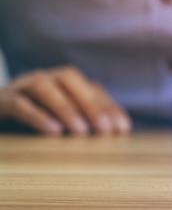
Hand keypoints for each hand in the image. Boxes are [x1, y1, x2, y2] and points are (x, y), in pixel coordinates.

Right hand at [0, 65, 130, 134]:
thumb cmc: (35, 118)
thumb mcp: (64, 120)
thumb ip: (88, 119)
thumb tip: (121, 129)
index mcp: (62, 82)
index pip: (91, 87)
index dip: (109, 106)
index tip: (122, 129)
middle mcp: (44, 77)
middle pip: (70, 78)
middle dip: (90, 103)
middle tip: (104, 130)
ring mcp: (20, 86)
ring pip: (43, 86)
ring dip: (65, 108)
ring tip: (80, 132)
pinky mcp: (2, 100)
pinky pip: (19, 103)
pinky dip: (37, 115)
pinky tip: (52, 131)